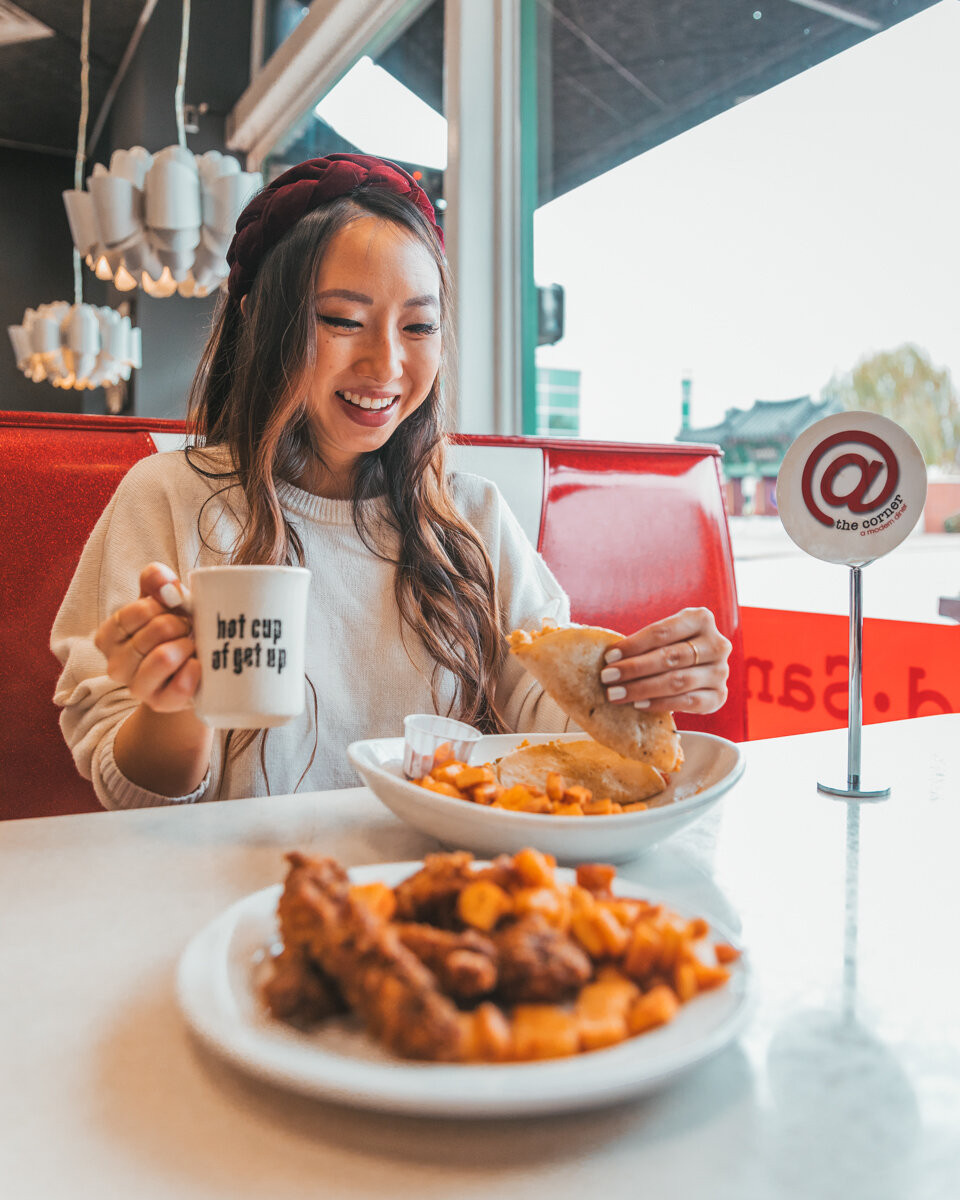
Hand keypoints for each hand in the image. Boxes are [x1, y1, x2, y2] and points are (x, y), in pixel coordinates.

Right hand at [94, 562, 199, 712]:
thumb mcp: (163, 601)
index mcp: (109, 636)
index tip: (174, 607)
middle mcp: (115, 665)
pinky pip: (179, 687)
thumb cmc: (175, 629)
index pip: (134, 612)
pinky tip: (199, 665)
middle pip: (153, 631)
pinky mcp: (160, 704)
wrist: (193, 672)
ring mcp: (137, 688)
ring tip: (192, 645)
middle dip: (179, 624)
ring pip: (164, 657)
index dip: (161, 605)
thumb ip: (156, 581)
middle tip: (188, 628)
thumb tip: (165, 581)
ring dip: (187, 645)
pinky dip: (194, 672)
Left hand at [598, 607, 730, 714]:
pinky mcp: (720, 696)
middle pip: (670, 657)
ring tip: (616, 693)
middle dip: (634, 668)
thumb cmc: (671, 648)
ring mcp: (721, 672)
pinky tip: (638, 705)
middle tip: (607, 677)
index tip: (609, 656)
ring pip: (678, 681)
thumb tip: (607, 657)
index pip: (662, 632)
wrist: (698, 670)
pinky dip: (661, 704)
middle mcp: (717, 644)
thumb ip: (643, 643)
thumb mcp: (663, 637)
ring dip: (642, 688)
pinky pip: (688, 702)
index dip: (634, 645)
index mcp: (701, 619)